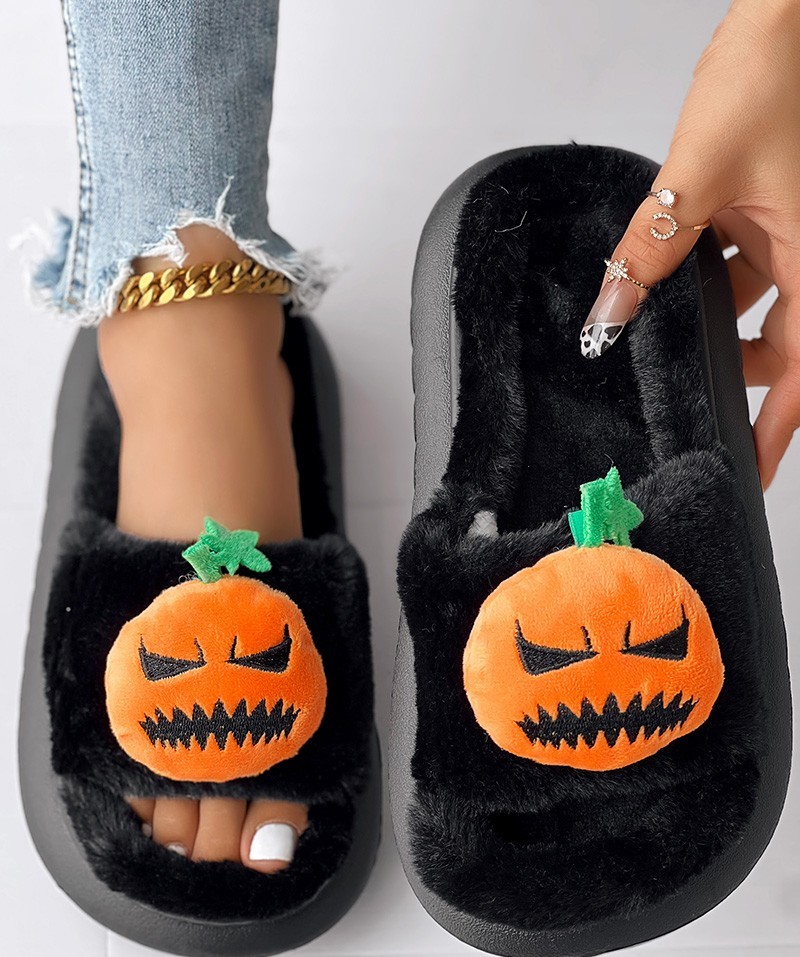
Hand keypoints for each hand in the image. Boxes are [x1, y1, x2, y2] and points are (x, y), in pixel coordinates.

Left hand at [580, 0, 799, 488]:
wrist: (791, 9)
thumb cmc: (777, 69)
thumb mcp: (697, 175)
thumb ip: (650, 249)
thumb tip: (611, 309)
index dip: (778, 427)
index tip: (755, 470)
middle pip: (779, 343)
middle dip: (734, 369)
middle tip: (688, 390)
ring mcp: (795, 230)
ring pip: (756, 303)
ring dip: (713, 318)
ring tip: (664, 325)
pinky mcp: (773, 208)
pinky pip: (744, 263)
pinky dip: (710, 274)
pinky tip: (671, 273)